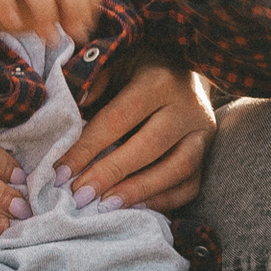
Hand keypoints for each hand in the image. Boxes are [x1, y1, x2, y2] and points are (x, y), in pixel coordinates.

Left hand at [59, 56, 219, 211]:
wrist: (183, 69)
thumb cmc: (137, 69)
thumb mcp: (115, 62)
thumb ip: (93, 82)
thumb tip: (73, 111)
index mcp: (159, 80)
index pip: (119, 118)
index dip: (88, 147)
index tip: (61, 172)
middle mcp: (187, 106)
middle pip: (150, 146)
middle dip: (111, 173)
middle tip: (81, 196)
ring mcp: (203, 132)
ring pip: (178, 169)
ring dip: (139, 191)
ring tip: (106, 207)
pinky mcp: (209, 153)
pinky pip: (191, 185)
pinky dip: (163, 200)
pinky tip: (134, 209)